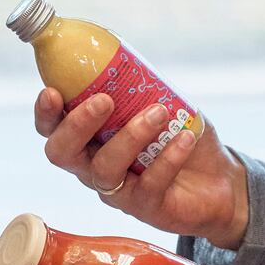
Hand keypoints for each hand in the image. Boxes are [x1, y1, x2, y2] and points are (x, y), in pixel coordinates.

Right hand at [35, 87, 249, 249]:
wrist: (220, 181)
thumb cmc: (179, 138)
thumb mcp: (160, 104)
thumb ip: (139, 86)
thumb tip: (127, 56)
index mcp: (89, 140)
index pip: (52, 130)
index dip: (45, 114)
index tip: (51, 91)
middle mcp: (94, 168)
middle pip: (62, 153)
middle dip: (77, 124)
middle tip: (104, 101)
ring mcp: (118, 192)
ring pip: (105, 168)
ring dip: (131, 136)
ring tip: (159, 113)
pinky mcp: (146, 208)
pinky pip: (149, 185)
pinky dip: (168, 158)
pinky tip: (185, 138)